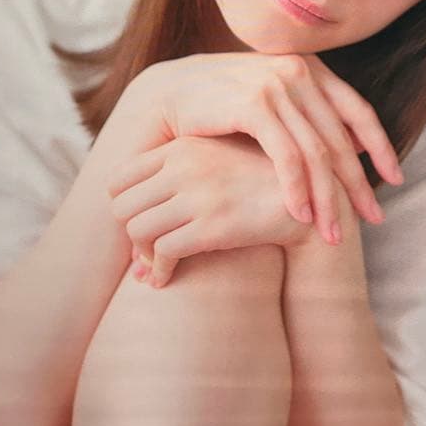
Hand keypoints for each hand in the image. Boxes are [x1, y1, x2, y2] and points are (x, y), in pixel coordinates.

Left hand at [109, 133, 316, 286]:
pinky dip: (159, 271)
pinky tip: (166, 279)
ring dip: (141, 256)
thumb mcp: (213, 161)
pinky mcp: (211, 226)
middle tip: (144, 250)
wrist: (306, 199)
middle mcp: (184, 166)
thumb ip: (173, 173)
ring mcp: (197, 195)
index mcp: (181, 146)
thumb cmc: (253, 183)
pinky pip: (163, 253)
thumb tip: (122, 205)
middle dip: (128, 235)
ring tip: (155, 265)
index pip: (119, 177)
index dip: (123, 206)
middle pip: (121, 206)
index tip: (137, 223)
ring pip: (137, 231)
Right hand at [130, 52, 401, 244]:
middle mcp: (297, 70)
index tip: (396, 179)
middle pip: (341, 136)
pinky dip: (296, 188)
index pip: (358, 110)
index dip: (381, 146)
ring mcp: (276, 85)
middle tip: (373, 219)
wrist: (166, 93)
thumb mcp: (272, 105)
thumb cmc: (220, 104)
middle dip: (357, 184)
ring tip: (334, 232)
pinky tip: (300, 215)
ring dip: (328, 197)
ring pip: (317, 151)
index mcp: (308, 67)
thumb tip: (357, 145)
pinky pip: (286, 155)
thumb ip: (311, 118)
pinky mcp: (254, 104)